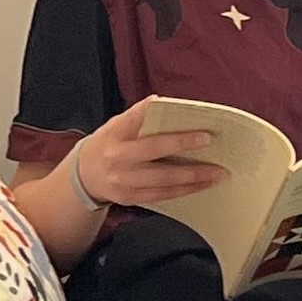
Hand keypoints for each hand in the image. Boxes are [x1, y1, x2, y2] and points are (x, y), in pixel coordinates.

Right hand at [73, 97, 225, 207]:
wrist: (84, 176)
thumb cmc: (108, 144)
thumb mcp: (115, 125)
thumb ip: (137, 115)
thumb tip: (161, 102)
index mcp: (115, 134)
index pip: (140, 121)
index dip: (162, 117)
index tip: (191, 121)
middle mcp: (118, 158)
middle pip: (155, 153)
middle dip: (184, 148)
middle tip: (209, 143)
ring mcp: (124, 181)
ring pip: (163, 181)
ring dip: (193, 177)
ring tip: (217, 173)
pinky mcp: (131, 198)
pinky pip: (162, 196)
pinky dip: (184, 191)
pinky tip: (201, 186)